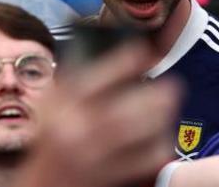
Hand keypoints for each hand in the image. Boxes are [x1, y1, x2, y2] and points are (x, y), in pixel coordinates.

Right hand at [16, 42, 178, 186]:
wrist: (46, 185)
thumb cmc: (49, 139)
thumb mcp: (49, 105)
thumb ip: (70, 78)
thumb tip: (97, 46)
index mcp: (60, 107)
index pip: (96, 78)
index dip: (125, 61)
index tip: (145, 50)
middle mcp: (78, 129)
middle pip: (128, 108)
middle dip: (157, 94)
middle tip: (172, 84)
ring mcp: (97, 155)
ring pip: (142, 132)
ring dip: (163, 116)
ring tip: (169, 105)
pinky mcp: (113, 175)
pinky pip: (148, 158)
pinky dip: (161, 145)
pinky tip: (162, 135)